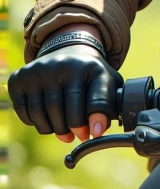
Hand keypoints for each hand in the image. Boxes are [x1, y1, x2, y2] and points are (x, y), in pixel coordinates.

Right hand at [8, 44, 122, 142]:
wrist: (68, 52)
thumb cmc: (90, 76)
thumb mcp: (107, 83)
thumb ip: (109, 106)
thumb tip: (97, 131)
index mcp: (93, 67)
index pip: (97, 97)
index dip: (98, 117)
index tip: (95, 134)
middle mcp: (64, 65)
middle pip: (67, 110)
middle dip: (74, 129)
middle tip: (80, 135)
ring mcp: (40, 70)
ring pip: (43, 113)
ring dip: (54, 129)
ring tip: (64, 131)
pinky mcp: (20, 78)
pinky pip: (25, 112)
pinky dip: (35, 123)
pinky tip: (47, 119)